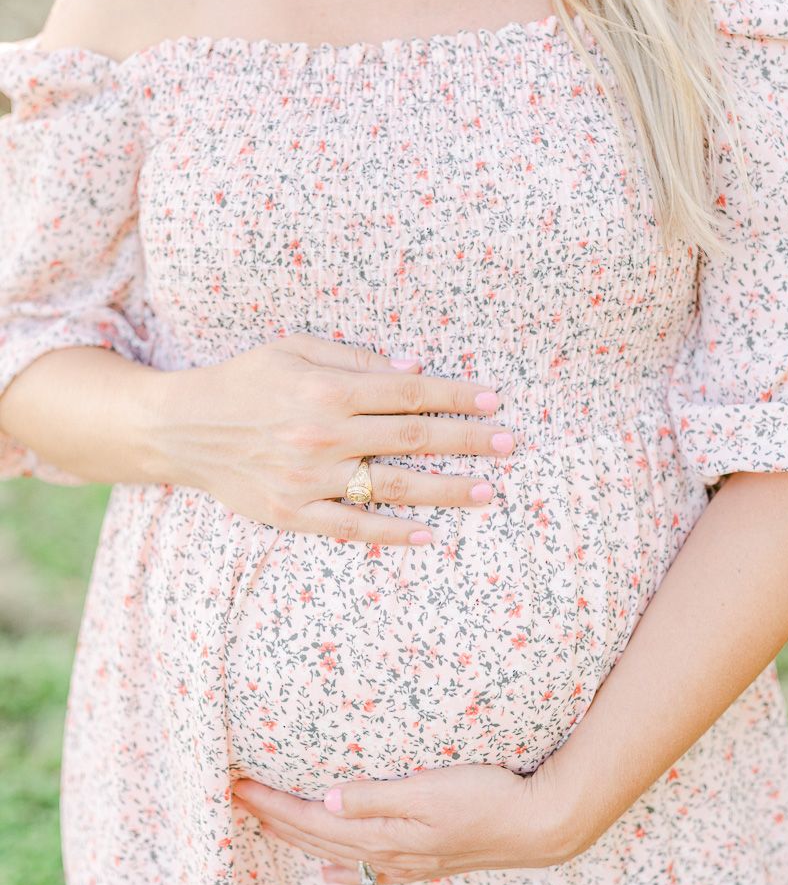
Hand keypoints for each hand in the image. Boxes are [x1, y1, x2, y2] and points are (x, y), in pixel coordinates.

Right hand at [154, 332, 514, 544]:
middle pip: (412, 438)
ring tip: (490, 491)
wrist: (180, 428)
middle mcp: (322, 435)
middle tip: (509, 443)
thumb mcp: (292, 349)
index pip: (408, 392)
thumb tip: (413, 367)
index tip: (493, 400)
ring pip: (392, 487)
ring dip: (447, 489)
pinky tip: (431, 535)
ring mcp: (308, 479)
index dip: (455, 395)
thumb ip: (354, 359)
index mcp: (326, 390)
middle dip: (467, 440)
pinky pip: (351, 528)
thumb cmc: (242, 381)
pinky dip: (392, 533)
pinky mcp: (291, 513)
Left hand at [231, 759, 577, 884]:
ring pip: (337, 854)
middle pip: (316, 839)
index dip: (271, 805)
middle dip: (273, 820)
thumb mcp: (430, 788)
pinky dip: (342, 867)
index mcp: (383, 832)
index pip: (311, 820)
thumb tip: (325, 799)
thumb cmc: (488, 796)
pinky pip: (369, 870)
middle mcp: (389, 852)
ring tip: (269, 827)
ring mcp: (408, 860)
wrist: (539, 824)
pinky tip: (333, 871)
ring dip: (300, 840)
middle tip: (237, 798)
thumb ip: (376, 796)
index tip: (237, 786)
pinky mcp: (426, 860)